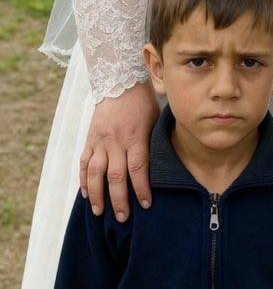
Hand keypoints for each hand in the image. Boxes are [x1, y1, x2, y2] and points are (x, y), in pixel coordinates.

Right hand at [80, 80, 158, 220]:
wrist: (119, 80)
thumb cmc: (142, 101)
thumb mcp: (154, 118)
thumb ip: (154, 142)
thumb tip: (163, 165)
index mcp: (135, 137)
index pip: (138, 169)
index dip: (142, 189)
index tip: (146, 205)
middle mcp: (116, 141)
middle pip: (116, 177)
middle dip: (119, 200)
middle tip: (123, 218)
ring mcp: (100, 141)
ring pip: (95, 173)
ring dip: (97, 195)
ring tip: (99, 212)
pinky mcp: (89, 139)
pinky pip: (83, 163)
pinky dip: (83, 180)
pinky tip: (86, 194)